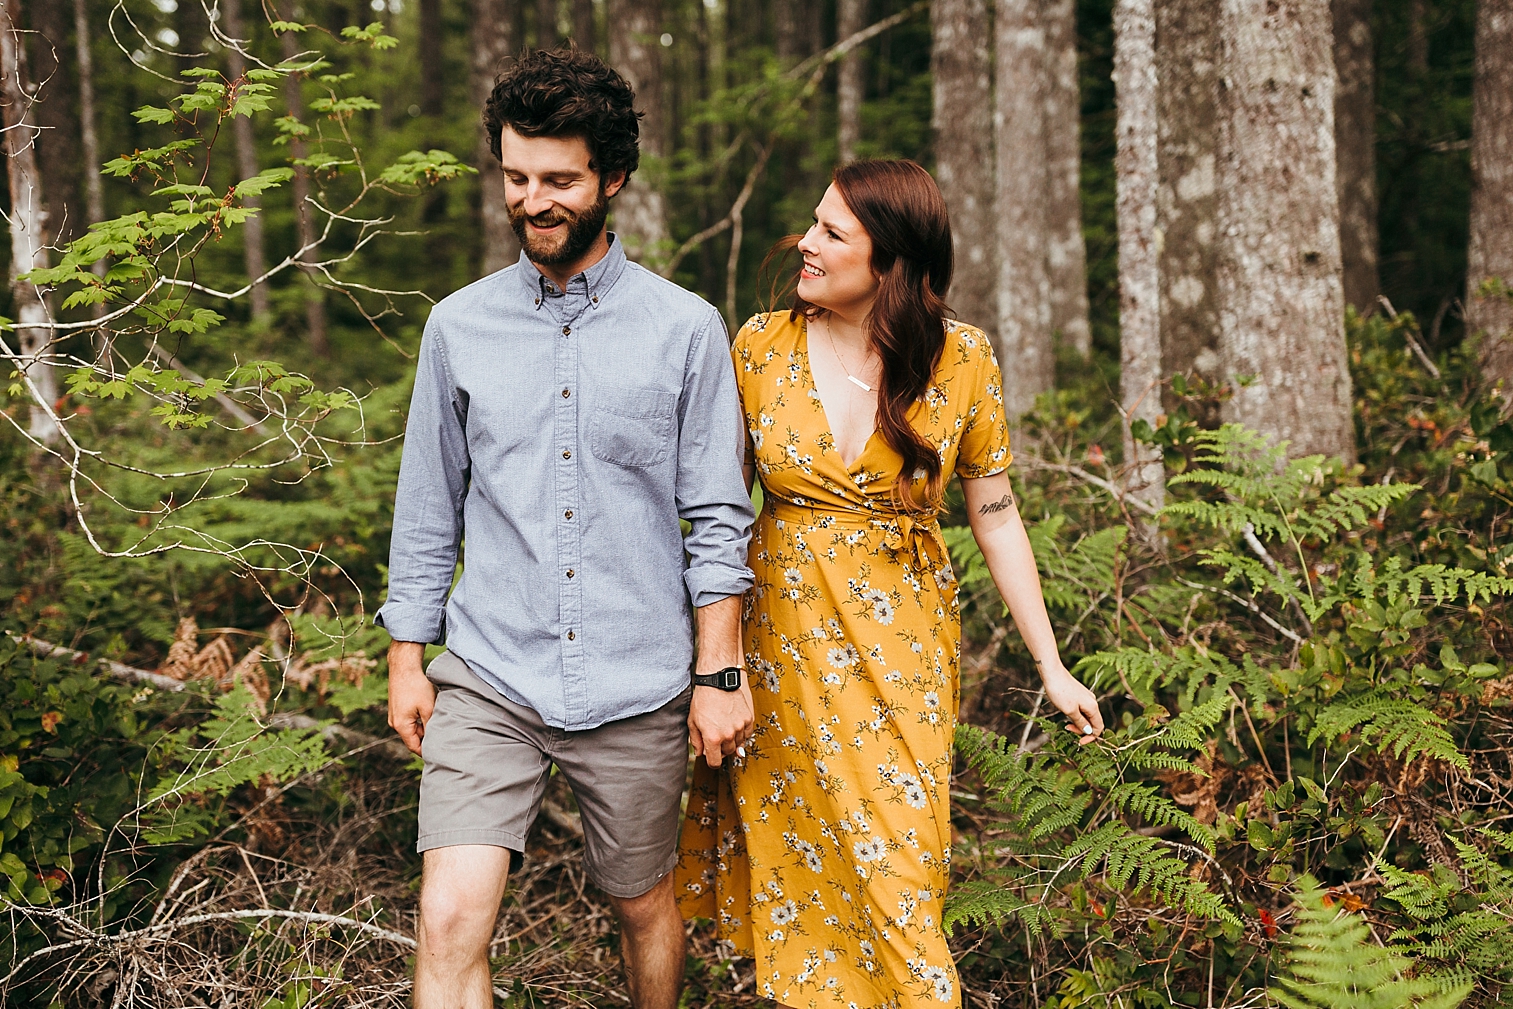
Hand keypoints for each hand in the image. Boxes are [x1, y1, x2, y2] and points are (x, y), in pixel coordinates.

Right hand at [387, 640, 434, 755]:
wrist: (404, 667)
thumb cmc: (416, 686)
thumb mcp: (428, 707)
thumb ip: (431, 725)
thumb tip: (436, 739)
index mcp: (401, 726)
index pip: (414, 747)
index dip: (427, 751)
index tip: (440, 752)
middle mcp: (394, 723)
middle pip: (413, 738)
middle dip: (426, 738)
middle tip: (443, 737)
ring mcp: (394, 715)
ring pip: (411, 728)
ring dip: (423, 727)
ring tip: (436, 721)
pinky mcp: (396, 708)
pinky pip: (408, 719)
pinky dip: (418, 719)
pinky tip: (428, 711)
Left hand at [688, 681, 753, 767]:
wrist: (718, 681)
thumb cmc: (702, 700)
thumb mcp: (693, 721)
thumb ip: (696, 741)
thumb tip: (700, 754)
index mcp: (712, 738)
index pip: (715, 762)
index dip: (711, 761)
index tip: (710, 756)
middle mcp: (728, 735)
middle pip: (727, 753)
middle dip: (720, 750)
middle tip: (715, 739)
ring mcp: (740, 727)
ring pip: (738, 745)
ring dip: (731, 742)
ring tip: (724, 730)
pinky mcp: (748, 719)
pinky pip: (747, 735)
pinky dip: (741, 734)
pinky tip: (734, 727)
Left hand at [1039, 661, 1104, 745]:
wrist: (1052, 673)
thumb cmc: (1060, 691)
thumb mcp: (1070, 711)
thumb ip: (1080, 722)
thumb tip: (1089, 732)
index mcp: (1093, 707)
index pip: (1098, 728)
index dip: (1090, 737)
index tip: (1079, 742)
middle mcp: (1092, 702)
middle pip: (1093, 722)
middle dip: (1082, 730)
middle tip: (1067, 729)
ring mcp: (1086, 698)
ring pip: (1086, 716)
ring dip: (1078, 723)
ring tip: (1066, 722)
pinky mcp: (1079, 695)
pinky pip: (1081, 710)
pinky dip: (1075, 716)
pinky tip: (1066, 713)